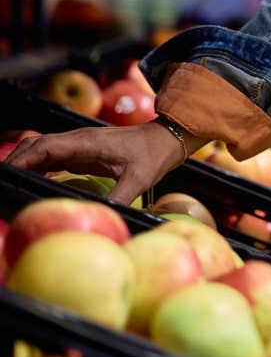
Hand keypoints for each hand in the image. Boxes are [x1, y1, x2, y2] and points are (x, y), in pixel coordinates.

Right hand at [5, 121, 205, 205]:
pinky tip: (32, 181)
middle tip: (2, 182)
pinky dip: (38, 165)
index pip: (45, 146)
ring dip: (26, 162)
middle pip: (38, 145)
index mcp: (87, 142)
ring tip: (10, 183)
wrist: (167, 138)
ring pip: (44, 149)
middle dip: (17, 161)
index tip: (6, 173)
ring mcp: (81, 144)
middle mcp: (79, 140)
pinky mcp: (84, 151)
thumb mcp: (139, 179)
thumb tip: (102, 217)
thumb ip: (119, 198)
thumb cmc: (153, 155)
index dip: (23, 159)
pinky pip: (54, 156)